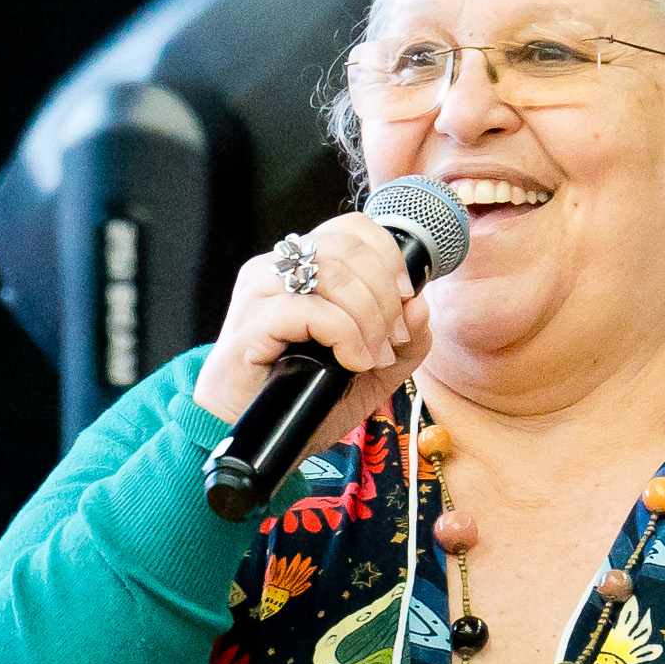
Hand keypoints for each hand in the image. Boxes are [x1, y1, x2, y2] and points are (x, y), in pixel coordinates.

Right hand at [191, 211, 431, 443]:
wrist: (245, 435)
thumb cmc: (300, 399)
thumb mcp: (369, 374)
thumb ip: (403, 344)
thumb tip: (420, 306)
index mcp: (300, 267)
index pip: (351, 228)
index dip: (388, 257)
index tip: (405, 298)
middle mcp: (276, 269)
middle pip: (348, 248)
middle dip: (385, 295)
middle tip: (392, 340)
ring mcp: (259, 292)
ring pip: (332, 274)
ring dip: (369, 317)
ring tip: (373, 357)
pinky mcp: (250, 324)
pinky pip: (310, 311)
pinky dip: (344, 335)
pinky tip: (351, 363)